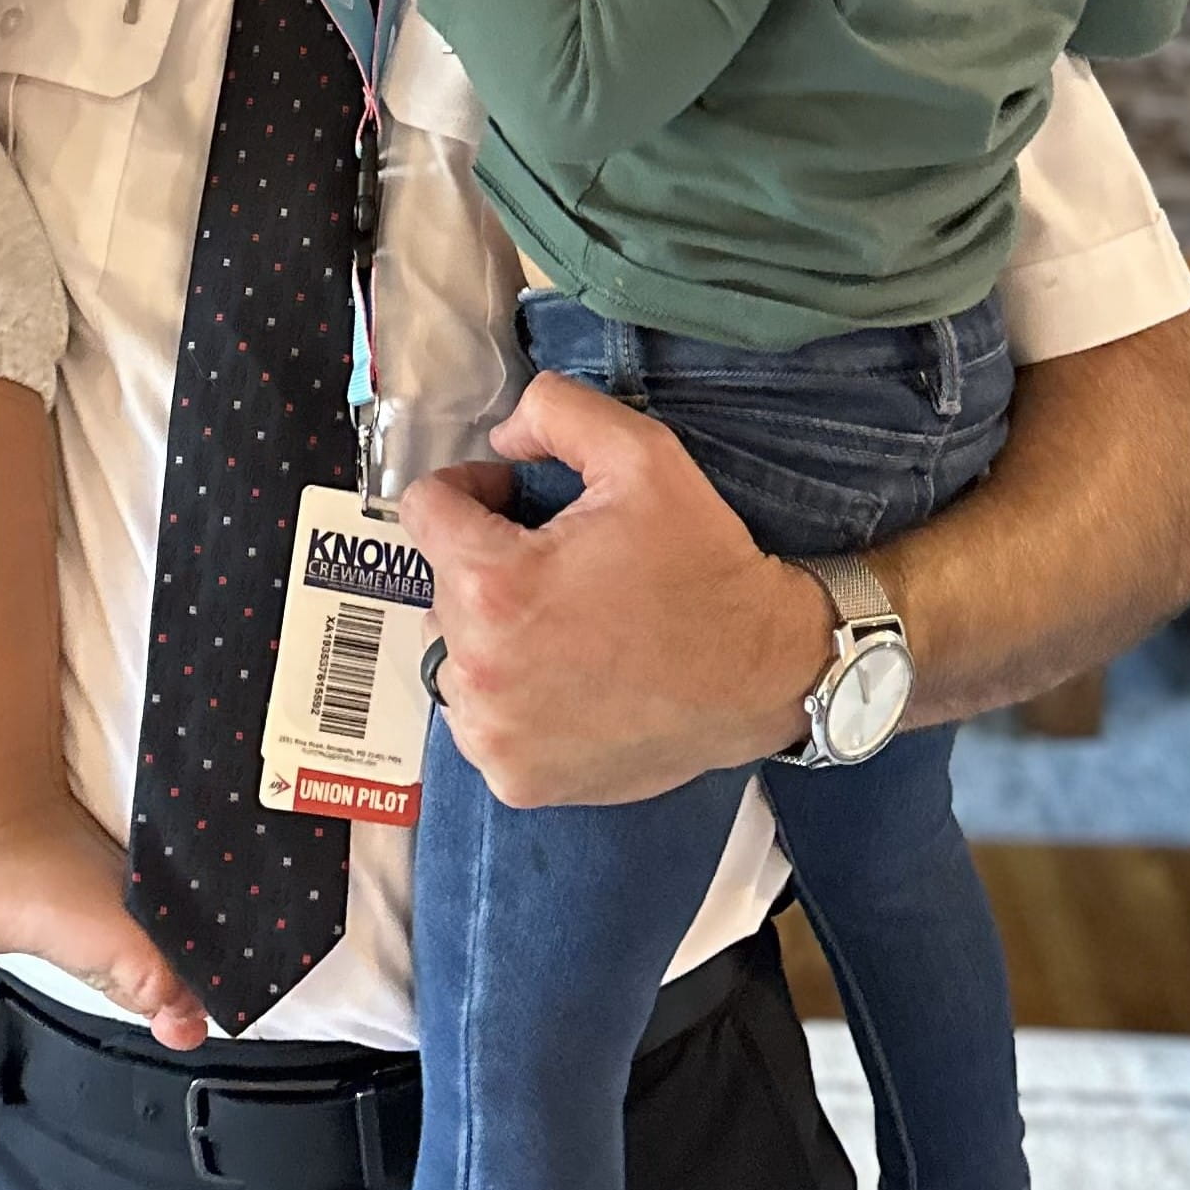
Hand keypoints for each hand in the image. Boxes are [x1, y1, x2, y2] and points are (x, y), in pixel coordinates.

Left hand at [398, 372, 835, 805]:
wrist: (765, 672)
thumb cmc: (703, 566)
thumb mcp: (643, 453)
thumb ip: (556, 410)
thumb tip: (502, 437)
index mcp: (494, 584)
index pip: (425, 510)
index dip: (470, 491)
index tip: (514, 501)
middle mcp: (476, 668)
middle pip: (442, 584)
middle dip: (487, 563)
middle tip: (559, 567)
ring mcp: (492, 733)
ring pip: (453, 654)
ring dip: (489, 633)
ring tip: (563, 626)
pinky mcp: (515, 779)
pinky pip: (479, 718)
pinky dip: (509, 696)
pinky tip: (568, 679)